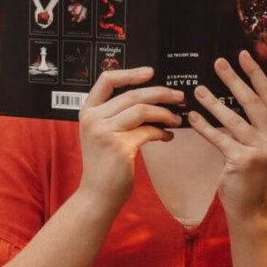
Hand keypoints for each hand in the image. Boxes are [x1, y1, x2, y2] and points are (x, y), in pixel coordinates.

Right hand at [75, 66, 183, 215]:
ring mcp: (104, 132)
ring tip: (176, 119)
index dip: (130, 73)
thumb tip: (151, 97)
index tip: (151, 72)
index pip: (107, 80)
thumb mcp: (103, 134)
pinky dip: (162, 132)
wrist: (97, 195)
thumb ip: (117, 114)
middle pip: (132, 94)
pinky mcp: (119, 147)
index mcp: (88, 111)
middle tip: (179, 97)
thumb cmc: (105, 165)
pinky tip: (168, 136)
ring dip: (165, 113)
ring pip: (142, 109)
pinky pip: (148, 131)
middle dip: (160, 93)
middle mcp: (93, 119)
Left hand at [186, 50, 266, 221]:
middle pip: (252, 102)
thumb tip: (238, 95)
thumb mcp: (260, 147)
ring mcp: (260, 150)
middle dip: (234, 79)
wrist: (252, 207)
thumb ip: (255, 125)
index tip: (243, 55)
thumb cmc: (251, 175)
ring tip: (197, 89)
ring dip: (213, 102)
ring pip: (233, 119)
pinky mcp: (243, 161)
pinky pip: (219, 139)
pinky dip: (205, 127)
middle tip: (218, 63)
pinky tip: (193, 117)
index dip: (256, 74)